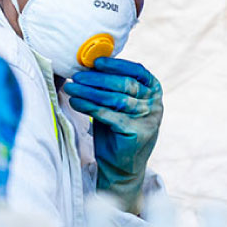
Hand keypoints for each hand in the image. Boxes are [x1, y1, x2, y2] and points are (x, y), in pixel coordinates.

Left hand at [63, 57, 162, 213]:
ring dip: (90, 92)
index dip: (116, 65)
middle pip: (125, 84)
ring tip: (71, 88)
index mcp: (154, 89)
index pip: (137, 71)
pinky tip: (76, 103)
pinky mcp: (137, 133)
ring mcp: (149, 118)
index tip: (96, 61)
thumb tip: (88, 64)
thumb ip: (111, 85)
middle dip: (98, 78)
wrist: (121, 164)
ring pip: (116, 99)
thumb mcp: (118, 102)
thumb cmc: (116, 128)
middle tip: (77, 76)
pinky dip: (90, 107)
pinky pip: (109, 115)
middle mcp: (155, 103)